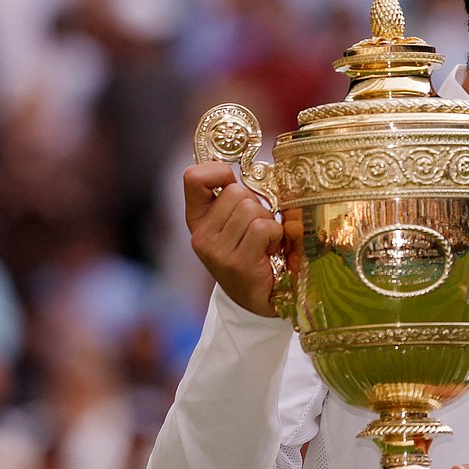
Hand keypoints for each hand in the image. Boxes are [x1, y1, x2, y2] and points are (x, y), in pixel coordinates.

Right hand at [183, 161, 283, 316]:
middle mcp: (200, 235)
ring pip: (251, 208)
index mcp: (196, 219)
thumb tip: (252, 168)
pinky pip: (263, 227)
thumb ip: (235, 197)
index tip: (232, 182)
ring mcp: (216, 250)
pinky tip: (270, 251)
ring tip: (265, 242)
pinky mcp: (236, 263)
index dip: (218, 171)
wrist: (258, 300)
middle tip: (258, 229)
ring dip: (269, 222)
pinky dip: (275, 236)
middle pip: (236, 191)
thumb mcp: (236, 223)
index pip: (193, 177)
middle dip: (257, 205)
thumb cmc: (253, 253)